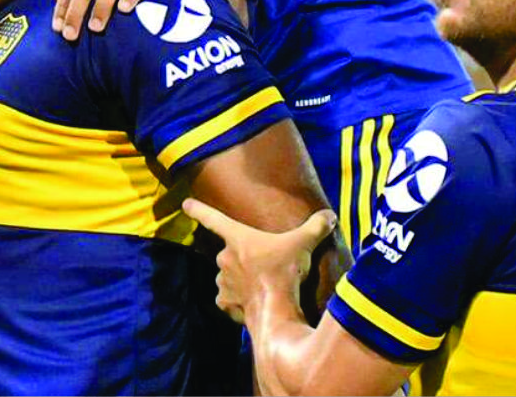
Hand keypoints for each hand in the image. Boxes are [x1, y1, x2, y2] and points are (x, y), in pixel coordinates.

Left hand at [182, 198, 335, 323]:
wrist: (276, 311)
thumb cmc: (285, 272)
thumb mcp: (304, 244)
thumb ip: (316, 227)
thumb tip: (329, 216)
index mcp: (238, 238)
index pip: (214, 219)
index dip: (199, 210)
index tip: (185, 204)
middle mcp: (224, 258)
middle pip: (231, 254)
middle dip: (245, 259)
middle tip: (267, 266)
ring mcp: (222, 282)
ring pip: (230, 277)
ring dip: (243, 280)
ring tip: (265, 286)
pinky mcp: (225, 303)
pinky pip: (230, 299)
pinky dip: (240, 301)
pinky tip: (256, 303)